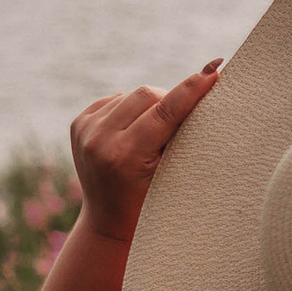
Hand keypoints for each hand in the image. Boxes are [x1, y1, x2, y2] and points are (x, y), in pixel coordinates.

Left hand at [69, 61, 221, 244]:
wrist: (108, 220)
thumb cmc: (149, 203)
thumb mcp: (171, 175)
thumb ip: (181, 137)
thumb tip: (201, 92)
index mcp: (124, 156)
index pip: (164, 112)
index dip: (191, 90)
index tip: (213, 70)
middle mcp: (99, 140)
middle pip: (147, 94)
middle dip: (170, 100)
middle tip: (183, 119)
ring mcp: (85, 130)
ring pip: (132, 94)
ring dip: (150, 105)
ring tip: (155, 132)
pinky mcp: (79, 123)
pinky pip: (115, 99)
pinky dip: (131, 108)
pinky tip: (134, 129)